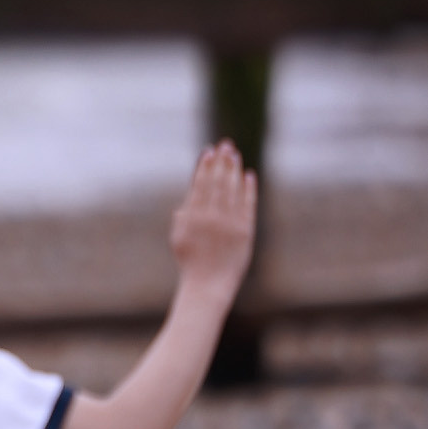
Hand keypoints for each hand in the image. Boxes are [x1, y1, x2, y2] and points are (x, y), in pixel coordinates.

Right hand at [170, 140, 258, 297]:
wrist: (207, 284)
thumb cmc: (190, 262)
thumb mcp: (178, 238)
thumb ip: (182, 217)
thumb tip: (188, 201)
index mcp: (192, 217)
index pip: (200, 184)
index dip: (204, 166)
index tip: (208, 151)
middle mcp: (210, 217)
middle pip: (217, 182)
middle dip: (221, 162)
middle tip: (225, 144)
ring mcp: (228, 223)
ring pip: (232, 189)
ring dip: (233, 170)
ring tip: (234, 154)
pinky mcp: (245, 231)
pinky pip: (247, 204)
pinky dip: (248, 188)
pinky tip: (248, 175)